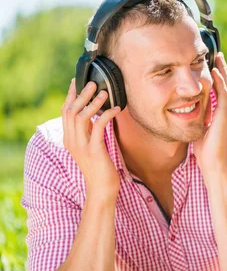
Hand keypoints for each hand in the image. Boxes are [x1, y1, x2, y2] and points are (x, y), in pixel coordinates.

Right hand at [62, 79, 121, 198]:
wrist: (102, 189)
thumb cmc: (101, 168)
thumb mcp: (92, 147)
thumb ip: (90, 132)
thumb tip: (96, 115)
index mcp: (69, 139)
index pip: (65, 112)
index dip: (70, 95)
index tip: (76, 81)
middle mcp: (72, 140)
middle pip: (71, 111)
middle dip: (81, 94)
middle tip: (93, 82)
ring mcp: (81, 146)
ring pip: (82, 117)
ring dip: (93, 103)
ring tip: (104, 92)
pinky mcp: (94, 150)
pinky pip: (98, 127)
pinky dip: (106, 115)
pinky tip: (116, 109)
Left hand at [193, 53, 226, 175]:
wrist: (215, 164)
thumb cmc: (207, 151)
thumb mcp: (204, 128)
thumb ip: (202, 117)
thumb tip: (192, 109)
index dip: (223, 77)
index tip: (216, 66)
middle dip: (225, 70)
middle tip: (219, 56)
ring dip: (223, 71)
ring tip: (218, 58)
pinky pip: (224, 94)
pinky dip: (220, 81)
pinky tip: (215, 71)